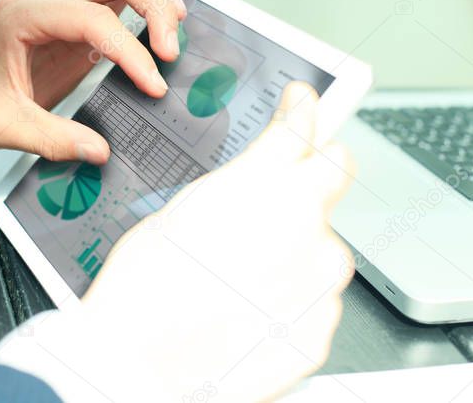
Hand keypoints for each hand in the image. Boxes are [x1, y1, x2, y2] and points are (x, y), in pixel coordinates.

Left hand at [0, 0, 185, 162]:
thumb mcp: (2, 127)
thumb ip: (51, 139)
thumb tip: (98, 150)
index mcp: (21, 16)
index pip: (92, 19)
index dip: (130, 50)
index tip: (153, 85)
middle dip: (154, 3)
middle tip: (172, 49)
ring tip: (178, 20)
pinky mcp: (74, 6)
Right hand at [0, 83, 354, 401]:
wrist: (140, 367)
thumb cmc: (145, 290)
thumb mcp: (181, 210)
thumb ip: (241, 179)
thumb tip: (262, 168)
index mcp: (264, 183)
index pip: (307, 128)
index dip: (305, 112)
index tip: (306, 105)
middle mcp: (306, 224)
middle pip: (333, 177)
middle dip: (312, 176)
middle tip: (277, 194)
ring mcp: (320, 281)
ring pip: (324, 246)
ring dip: (296, 250)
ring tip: (242, 276)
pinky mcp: (323, 327)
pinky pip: (319, 299)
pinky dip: (293, 299)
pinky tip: (250, 309)